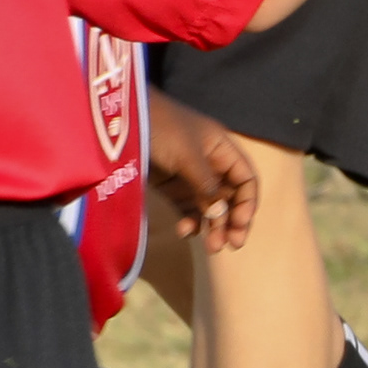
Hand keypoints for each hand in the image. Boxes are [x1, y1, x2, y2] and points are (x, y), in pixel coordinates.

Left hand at [142, 91, 262, 251]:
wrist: (120, 120)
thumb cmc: (161, 128)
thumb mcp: (187, 155)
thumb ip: (206, 186)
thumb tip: (221, 216)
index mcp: (222, 149)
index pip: (246, 179)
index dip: (247, 203)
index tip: (239, 224)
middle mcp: (211, 164)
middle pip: (231, 197)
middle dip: (233, 220)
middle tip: (232, 244)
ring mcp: (191, 177)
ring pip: (211, 207)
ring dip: (214, 226)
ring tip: (212, 247)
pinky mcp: (171, 187)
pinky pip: (189, 209)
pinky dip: (191, 222)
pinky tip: (186, 231)